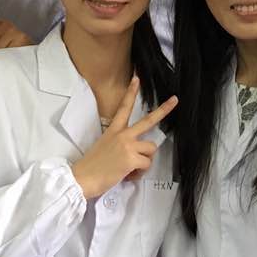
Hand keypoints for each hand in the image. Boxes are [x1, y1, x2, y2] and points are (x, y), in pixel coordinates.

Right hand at [71, 78, 177, 200]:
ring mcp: (128, 145)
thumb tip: (133, 154)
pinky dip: (139, 173)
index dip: (131, 92)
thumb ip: (120, 144)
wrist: (82, 177)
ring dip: (145, 160)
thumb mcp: (104, 146)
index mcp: (113, 130)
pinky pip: (146, 164)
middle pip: (148, 120)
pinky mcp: (132, 158)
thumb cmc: (91, 166)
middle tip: (175, 100)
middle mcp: (122, 134)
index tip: (137, 79)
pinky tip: (128, 175)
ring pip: (151, 149)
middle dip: (163, 110)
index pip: (124, 107)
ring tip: (131, 168)